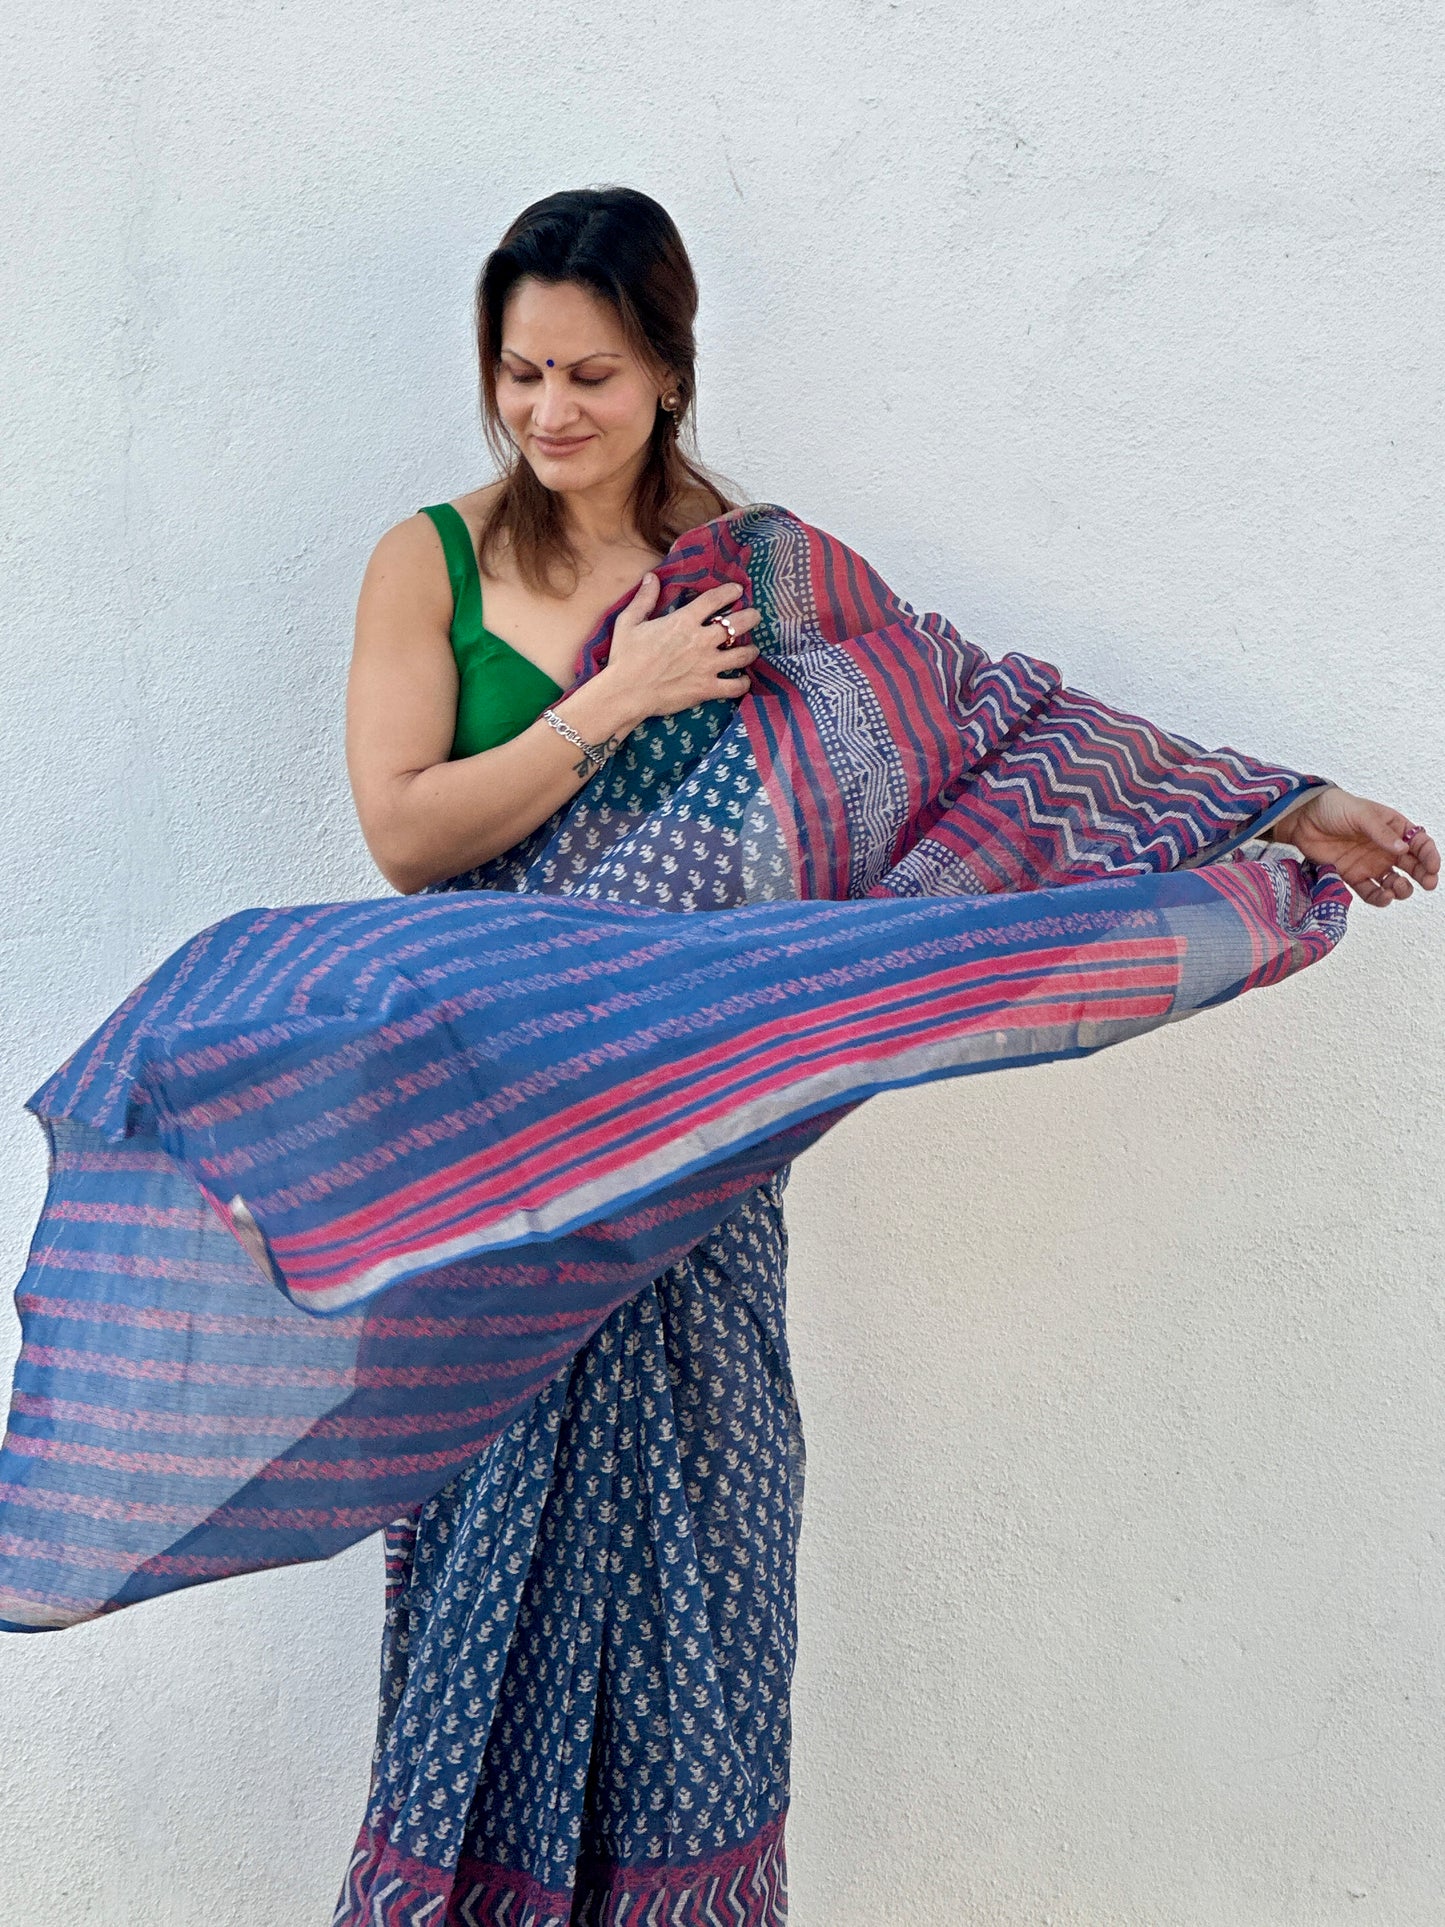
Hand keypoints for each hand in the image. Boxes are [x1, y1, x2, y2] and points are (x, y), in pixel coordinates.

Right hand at [599, 575, 762, 725]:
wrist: (626, 692)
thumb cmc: (625, 657)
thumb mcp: (629, 622)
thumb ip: (644, 599)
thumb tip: (651, 577)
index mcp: (683, 621)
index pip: (714, 600)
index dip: (729, 592)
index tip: (738, 590)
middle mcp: (701, 641)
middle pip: (737, 624)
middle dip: (751, 618)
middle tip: (755, 616)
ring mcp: (707, 665)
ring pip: (743, 655)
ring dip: (751, 650)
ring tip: (753, 649)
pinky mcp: (707, 688)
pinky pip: (736, 686)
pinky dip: (743, 683)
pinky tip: (743, 681)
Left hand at [1271, 787, 1438, 906]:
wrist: (1302, 819)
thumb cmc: (1333, 808)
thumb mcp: (1361, 814)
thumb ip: (1381, 832)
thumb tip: (1403, 849)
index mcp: (1394, 828)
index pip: (1419, 843)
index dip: (1429, 856)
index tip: (1433, 867)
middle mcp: (1386, 848)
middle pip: (1412, 866)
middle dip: (1423, 876)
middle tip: (1428, 883)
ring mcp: (1371, 864)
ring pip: (1394, 882)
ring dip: (1402, 889)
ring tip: (1398, 889)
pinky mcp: (1353, 876)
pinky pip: (1371, 892)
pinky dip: (1379, 898)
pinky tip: (1384, 897)